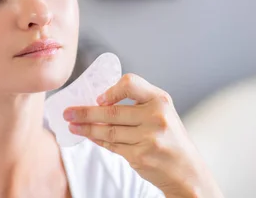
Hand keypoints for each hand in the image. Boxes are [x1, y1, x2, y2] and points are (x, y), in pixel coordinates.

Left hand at [63, 73, 222, 197]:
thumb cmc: (170, 138)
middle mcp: (156, 117)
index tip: (98, 98)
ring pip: (108, 130)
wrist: (187, 171)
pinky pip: (112, 146)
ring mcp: (148, 138)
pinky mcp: (140, 156)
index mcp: (161, 100)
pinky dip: (98, 140)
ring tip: (72, 125)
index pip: (130, 83)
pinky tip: (88, 136)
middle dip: (85, 112)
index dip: (111, 90)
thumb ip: (138, 104)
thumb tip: (100, 101)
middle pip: (112, 112)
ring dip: (86, 128)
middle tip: (68, 112)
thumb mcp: (162, 112)